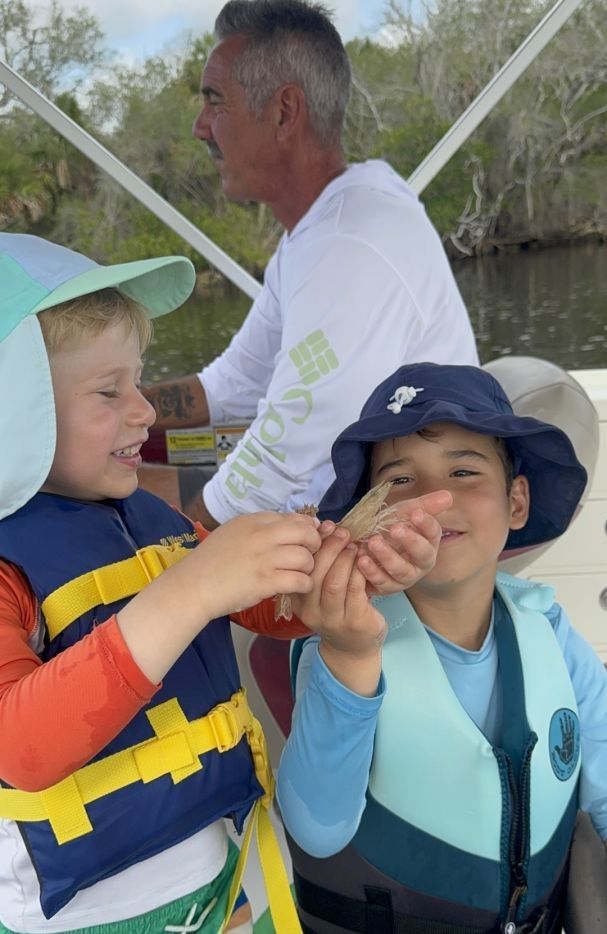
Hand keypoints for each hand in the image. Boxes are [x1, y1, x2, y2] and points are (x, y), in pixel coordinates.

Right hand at [187, 511, 321, 619]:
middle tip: (309, 555)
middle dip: (314, 545)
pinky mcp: (265, 581)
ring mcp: (264, 558)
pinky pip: (300, 580)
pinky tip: (296, 587)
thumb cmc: (211, 561)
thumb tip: (288, 526)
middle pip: (305, 533)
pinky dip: (304, 584)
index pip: (293, 518)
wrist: (193, 585)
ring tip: (300, 573)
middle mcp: (261, 536)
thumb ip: (259, 528)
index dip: (306, 528)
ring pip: (305, 558)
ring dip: (308, 567)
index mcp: (253, 521)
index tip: (308, 538)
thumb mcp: (233, 532)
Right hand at [290, 528, 385, 694]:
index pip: (300, 567)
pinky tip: (365, 561)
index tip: (326, 526)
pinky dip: (360, 572)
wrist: (354, 647)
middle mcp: (309, 611)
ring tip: (355, 545)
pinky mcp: (353, 622)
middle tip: (344, 533)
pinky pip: (355, 592)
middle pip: (316, 574)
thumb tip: (326, 526)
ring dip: (346, 559)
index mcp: (297, 598)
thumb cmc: (338, 609)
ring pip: (335, 583)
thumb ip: (321, 562)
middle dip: (331, 548)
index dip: (313, 544)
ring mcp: (331, 619)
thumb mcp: (322, 588)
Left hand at [356, 490, 451, 594]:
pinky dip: (371, 571)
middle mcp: (421, 562)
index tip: (415, 513)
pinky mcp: (387, 587)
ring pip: (401, 571)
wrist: (364, 545)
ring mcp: (405, 577)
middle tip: (395, 529)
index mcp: (428, 542)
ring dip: (387, 556)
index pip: (433, 533)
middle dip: (410, 541)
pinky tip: (361, 559)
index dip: (426, 523)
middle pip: (422, 555)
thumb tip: (448, 496)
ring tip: (373, 542)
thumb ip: (424, 505)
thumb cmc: (389, 528)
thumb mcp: (404, 513)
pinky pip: (382, 583)